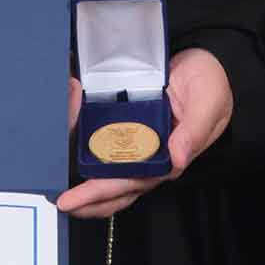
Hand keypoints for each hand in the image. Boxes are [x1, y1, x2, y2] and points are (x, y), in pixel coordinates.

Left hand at [58, 45, 231, 217]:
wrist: (208, 62)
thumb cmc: (210, 87)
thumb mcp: (209, 104)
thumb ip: (194, 131)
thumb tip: (177, 158)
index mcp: (167, 159)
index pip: (129, 184)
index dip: (99, 194)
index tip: (72, 201)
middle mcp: (148, 157)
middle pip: (111, 187)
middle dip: (84, 198)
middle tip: (56, 200)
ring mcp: (136, 143)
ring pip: (103, 168)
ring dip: (79, 175)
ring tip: (54, 177)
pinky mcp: (126, 125)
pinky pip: (101, 139)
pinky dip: (81, 139)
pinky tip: (66, 134)